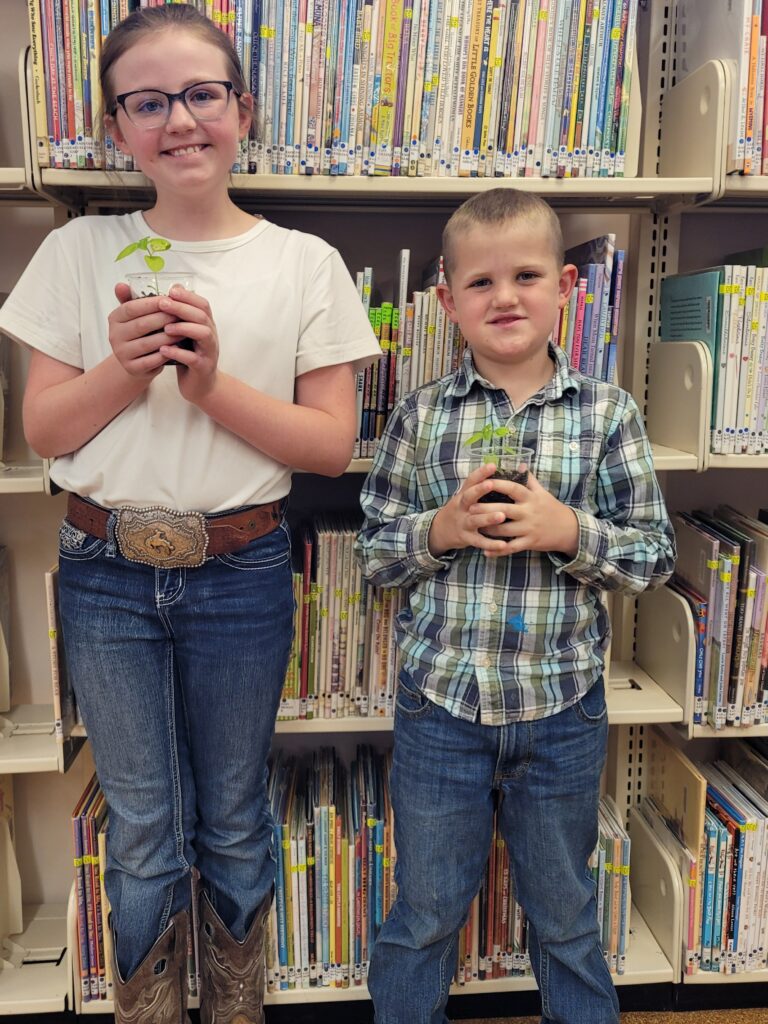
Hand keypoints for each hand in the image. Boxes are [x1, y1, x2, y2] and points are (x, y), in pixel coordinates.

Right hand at [108, 282, 177, 378]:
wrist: (139, 361)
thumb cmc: (142, 332)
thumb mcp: (136, 314)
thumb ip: (133, 299)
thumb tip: (122, 284)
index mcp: (114, 319)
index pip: (131, 308)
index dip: (151, 304)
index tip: (169, 299)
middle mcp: (114, 336)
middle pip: (141, 325)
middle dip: (164, 318)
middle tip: (181, 314)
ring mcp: (121, 354)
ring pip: (148, 343)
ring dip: (168, 336)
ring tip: (184, 330)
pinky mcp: (132, 368)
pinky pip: (152, 360)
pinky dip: (166, 353)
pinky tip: (178, 348)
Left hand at [155, 286, 219, 403]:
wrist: (201, 386)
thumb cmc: (189, 356)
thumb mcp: (185, 334)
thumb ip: (180, 315)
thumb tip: (172, 289)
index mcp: (207, 325)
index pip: (203, 305)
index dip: (188, 296)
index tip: (171, 291)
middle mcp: (211, 336)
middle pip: (202, 316)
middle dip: (182, 308)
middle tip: (162, 303)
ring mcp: (209, 352)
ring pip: (203, 334)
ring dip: (184, 328)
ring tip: (165, 328)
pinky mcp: (203, 368)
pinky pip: (193, 358)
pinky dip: (178, 353)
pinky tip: (164, 350)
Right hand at [428, 462, 530, 556]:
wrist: (440, 530)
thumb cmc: (461, 509)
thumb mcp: (465, 495)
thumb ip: (480, 485)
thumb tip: (503, 467)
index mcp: (464, 494)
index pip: (471, 481)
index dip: (481, 473)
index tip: (492, 465)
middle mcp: (462, 507)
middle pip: (469, 497)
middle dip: (479, 490)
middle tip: (491, 484)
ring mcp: (463, 522)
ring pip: (475, 520)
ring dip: (488, 518)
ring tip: (502, 516)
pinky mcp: (466, 538)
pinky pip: (479, 541)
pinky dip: (490, 543)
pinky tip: (503, 544)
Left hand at [470, 470, 579, 557]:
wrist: (569, 529)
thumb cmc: (551, 508)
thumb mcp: (542, 492)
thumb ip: (529, 480)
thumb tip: (519, 464)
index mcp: (531, 498)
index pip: (513, 488)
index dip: (498, 484)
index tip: (484, 481)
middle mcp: (529, 512)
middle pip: (505, 509)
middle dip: (487, 509)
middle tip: (470, 507)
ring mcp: (529, 528)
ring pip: (505, 530)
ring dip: (488, 529)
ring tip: (474, 526)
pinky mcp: (530, 542)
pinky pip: (511, 548)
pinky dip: (498, 551)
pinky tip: (485, 552)